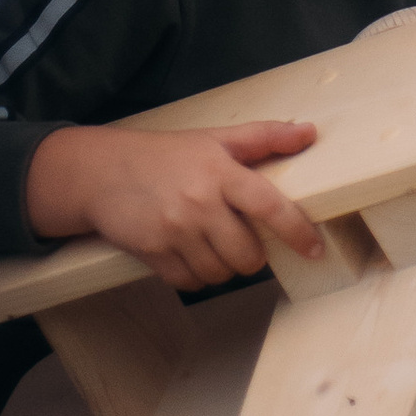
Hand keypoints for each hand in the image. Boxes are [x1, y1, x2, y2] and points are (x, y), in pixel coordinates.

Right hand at [24, 117, 324, 291]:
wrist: (101, 171)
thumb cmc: (164, 155)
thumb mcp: (213, 139)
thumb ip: (264, 137)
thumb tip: (309, 132)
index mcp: (220, 171)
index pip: (269, 206)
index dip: (297, 231)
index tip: (315, 249)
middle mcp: (200, 202)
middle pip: (248, 255)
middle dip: (251, 254)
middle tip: (240, 239)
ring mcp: (175, 230)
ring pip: (221, 273)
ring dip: (224, 266)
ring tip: (211, 243)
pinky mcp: (153, 253)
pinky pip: (192, 283)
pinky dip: (197, 276)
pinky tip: (189, 253)